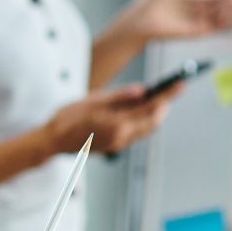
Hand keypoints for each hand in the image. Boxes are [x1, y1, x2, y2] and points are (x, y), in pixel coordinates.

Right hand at [45, 84, 176, 155]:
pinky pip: (136, 132)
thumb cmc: (67, 118)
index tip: (178, 85)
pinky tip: (139, 108)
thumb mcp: (93, 100)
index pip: (150, 110)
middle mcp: (121, 137)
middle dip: (164, 105)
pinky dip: (143, 119)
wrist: (53, 141)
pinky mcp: (115, 145)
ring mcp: (119, 143)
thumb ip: (119, 96)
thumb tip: (142, 90)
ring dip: (154, 113)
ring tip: (158, 96)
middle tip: (172, 89)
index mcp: (117, 124)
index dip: (167, 96)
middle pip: (153, 122)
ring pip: (146, 128)